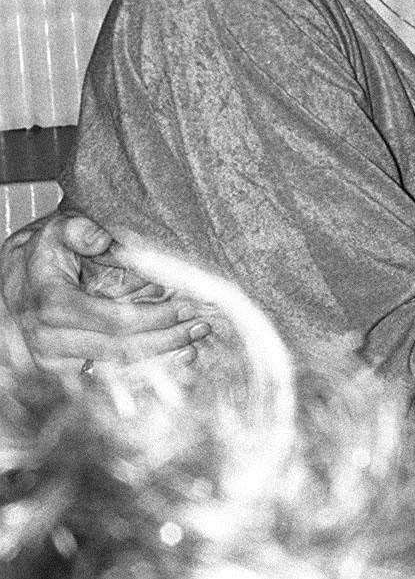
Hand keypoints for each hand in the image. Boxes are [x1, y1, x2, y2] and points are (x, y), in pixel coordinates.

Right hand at [0, 211, 209, 369]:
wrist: (13, 281)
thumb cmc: (44, 254)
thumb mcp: (58, 230)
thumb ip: (80, 230)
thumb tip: (103, 239)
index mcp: (53, 305)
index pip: (114, 321)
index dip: (155, 317)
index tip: (188, 307)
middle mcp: (50, 339)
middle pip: (120, 349)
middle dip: (166, 339)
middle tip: (201, 327)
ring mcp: (55, 360)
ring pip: (116, 369)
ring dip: (160, 360)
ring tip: (194, 345)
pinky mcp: (63, 370)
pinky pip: (108, 378)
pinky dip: (143, 374)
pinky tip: (172, 363)